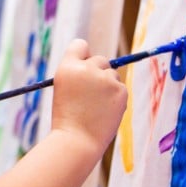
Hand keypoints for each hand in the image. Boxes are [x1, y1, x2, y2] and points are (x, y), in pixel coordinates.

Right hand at [49, 39, 126, 155]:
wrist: (77, 141)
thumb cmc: (67, 119)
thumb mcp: (65, 89)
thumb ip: (79, 74)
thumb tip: (97, 65)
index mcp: (67, 67)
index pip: (80, 45)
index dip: (83, 55)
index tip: (83, 66)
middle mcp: (86, 68)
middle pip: (100, 59)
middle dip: (98, 72)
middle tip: (90, 94)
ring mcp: (105, 78)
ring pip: (112, 74)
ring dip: (107, 86)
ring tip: (95, 106)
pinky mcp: (120, 90)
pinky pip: (120, 88)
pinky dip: (115, 98)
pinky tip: (105, 111)